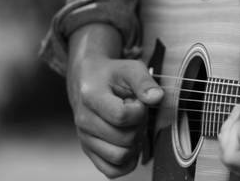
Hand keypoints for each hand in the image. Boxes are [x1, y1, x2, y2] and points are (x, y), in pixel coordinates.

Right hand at [67, 27, 162, 178]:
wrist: (88, 79)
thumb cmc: (110, 74)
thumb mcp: (131, 68)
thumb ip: (145, 82)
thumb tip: (156, 98)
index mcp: (91, 96)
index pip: (122, 116)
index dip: (139, 111)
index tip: (138, 101)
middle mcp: (83, 120)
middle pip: (124, 139)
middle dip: (139, 125)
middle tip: (137, 112)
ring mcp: (85, 137)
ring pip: (119, 156)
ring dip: (134, 143)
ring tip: (132, 126)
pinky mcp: (89, 150)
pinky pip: (111, 170)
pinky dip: (127, 161)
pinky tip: (130, 142)